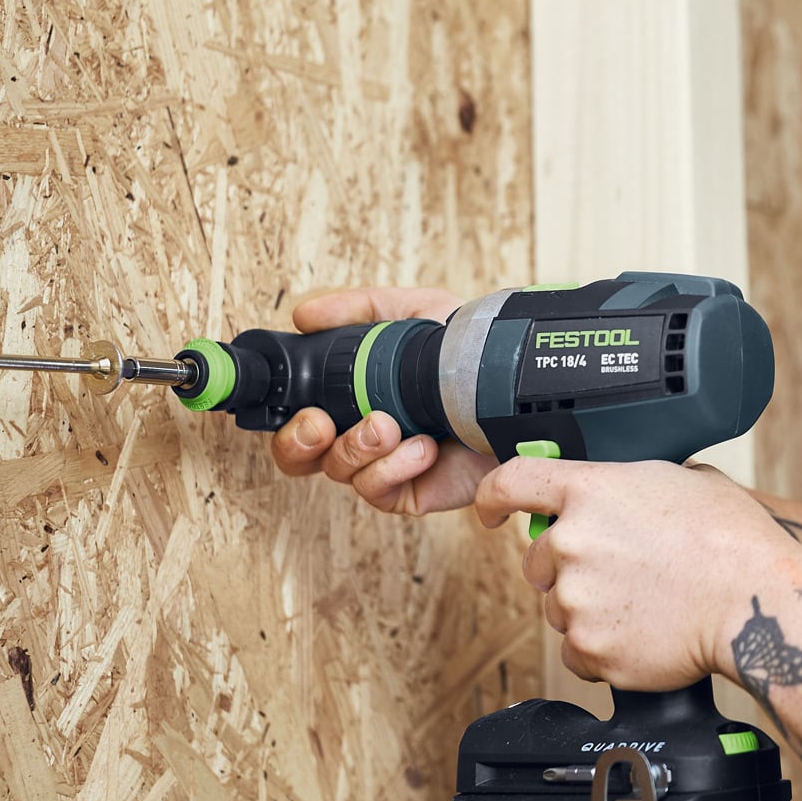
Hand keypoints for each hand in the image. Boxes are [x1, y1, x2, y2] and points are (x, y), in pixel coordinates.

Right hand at [269, 285, 490, 513]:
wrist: (513, 388)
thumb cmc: (468, 353)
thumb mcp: (414, 312)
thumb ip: (358, 309)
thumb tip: (304, 315)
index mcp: (354, 397)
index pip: (300, 418)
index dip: (288, 419)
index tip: (304, 407)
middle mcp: (363, 434)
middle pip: (301, 457)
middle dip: (299, 443)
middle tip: (321, 424)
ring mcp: (385, 465)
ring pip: (339, 471)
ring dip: (358, 446)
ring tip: (390, 424)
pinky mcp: (411, 491)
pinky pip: (377, 491)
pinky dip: (393, 468)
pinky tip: (422, 447)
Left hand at [473, 455, 801, 687]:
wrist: (755, 602)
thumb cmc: (732, 540)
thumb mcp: (683, 479)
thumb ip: (633, 483)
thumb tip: (627, 491)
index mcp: (590, 491)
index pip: (510, 484)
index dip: (492, 499)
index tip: (490, 513)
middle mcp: (571, 542)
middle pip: (536, 560)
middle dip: (567, 568)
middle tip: (620, 574)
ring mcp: (576, 598)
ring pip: (559, 608)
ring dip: (589, 610)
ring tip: (645, 604)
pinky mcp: (589, 648)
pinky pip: (577, 653)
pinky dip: (604, 650)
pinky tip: (644, 633)